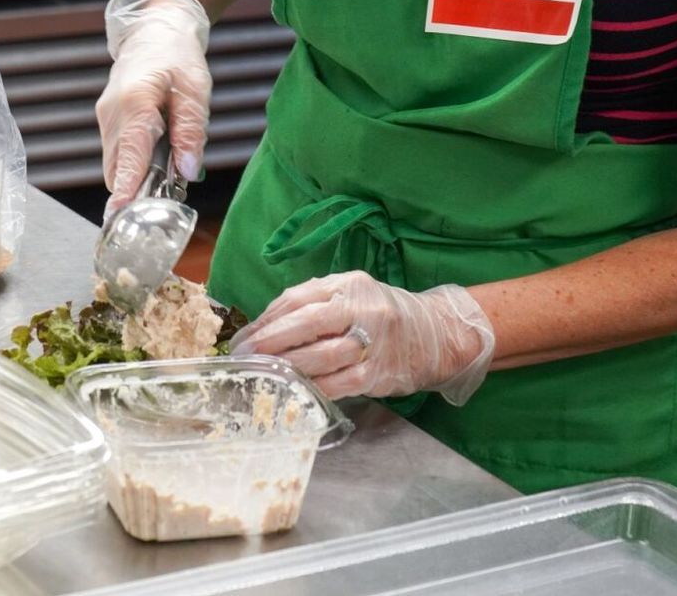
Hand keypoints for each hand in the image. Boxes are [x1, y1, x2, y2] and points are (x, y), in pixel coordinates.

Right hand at [95, 0, 211, 218]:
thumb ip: (191, 131)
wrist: (155, 31)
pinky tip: (158, 159)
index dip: (126, 187)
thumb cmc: (177, 57)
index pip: (129, 154)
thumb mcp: (195, 90)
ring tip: (168, 178)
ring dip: (136, 178)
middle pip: (117, 168)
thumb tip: (188, 172)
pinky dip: (133, 165)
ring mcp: (106, 119)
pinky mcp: (108, 123)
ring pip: (115, 164)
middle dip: (136, 191)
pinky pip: (117, 154)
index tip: (121, 215)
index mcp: (135, 103)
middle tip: (165, 203)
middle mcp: (112, 114)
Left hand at [233, 270, 496, 405]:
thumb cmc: (379, 315)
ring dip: (288, 367)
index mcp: (348, 285)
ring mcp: (373, 342)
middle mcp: (362, 309)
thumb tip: (264, 328)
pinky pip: (339, 383)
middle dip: (271, 342)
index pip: (298, 298)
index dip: (266, 320)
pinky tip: (294, 392)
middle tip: (245, 357)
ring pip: (323, 355)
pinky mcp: (379, 373)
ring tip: (264, 375)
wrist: (434, 335)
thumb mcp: (350, 296)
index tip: (242, 338)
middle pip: (308, 322)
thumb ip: (312, 305)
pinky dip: (314, 388)